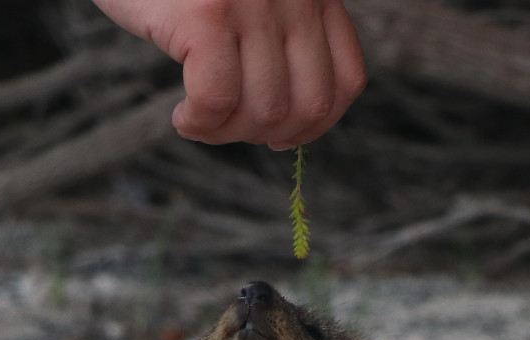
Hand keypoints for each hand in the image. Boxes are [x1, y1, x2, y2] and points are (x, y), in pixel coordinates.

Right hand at [91, 0, 367, 148]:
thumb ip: (281, 35)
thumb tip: (284, 122)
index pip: (347, 81)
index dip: (315, 125)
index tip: (278, 135)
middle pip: (308, 105)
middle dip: (264, 135)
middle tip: (223, 126)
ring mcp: (254, 4)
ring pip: (263, 111)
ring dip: (226, 135)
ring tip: (199, 120)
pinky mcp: (207, 16)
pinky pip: (216, 101)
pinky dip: (199, 124)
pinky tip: (182, 117)